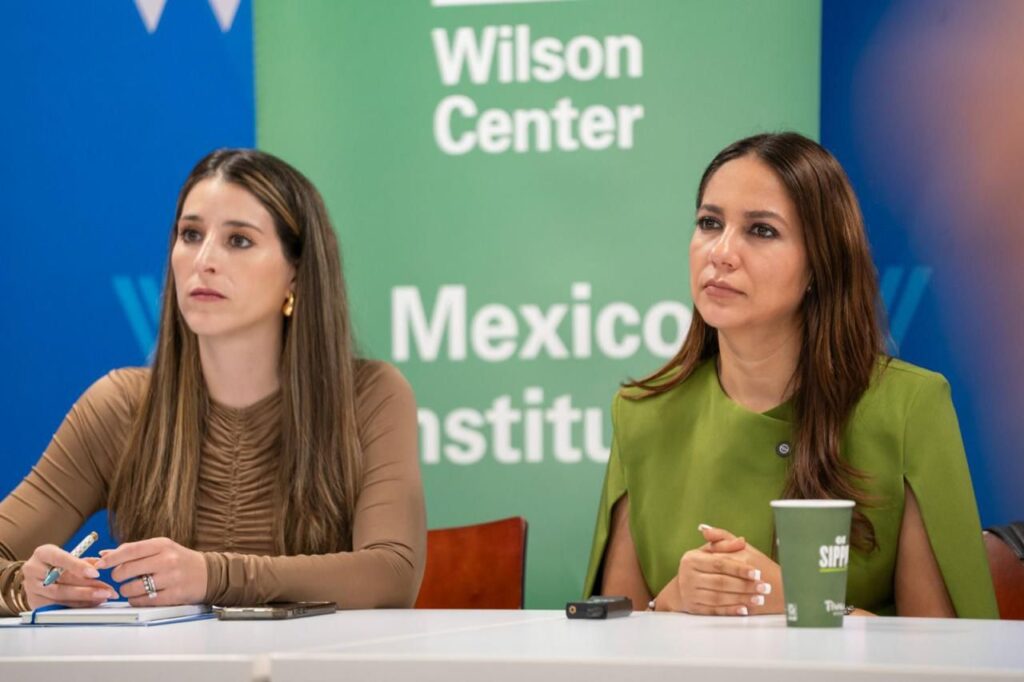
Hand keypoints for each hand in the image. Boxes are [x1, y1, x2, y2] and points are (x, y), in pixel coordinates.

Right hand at [22, 545, 117, 609]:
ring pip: (60, 595)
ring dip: (85, 598)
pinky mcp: (34, 603)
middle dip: (87, 586)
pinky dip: (77, 605)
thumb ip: (85, 560)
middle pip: (61, 581)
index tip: (96, 573)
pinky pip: (58, 606)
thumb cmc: (56, 563)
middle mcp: (33, 570)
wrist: (37, 574)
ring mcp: (31, 588)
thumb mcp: (69, 555)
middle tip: (107, 590)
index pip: (60, 559)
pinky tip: (92, 603)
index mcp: (42, 553)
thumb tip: (102, 564)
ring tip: (103, 596)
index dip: (78, 566)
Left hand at [95, 537, 206, 605]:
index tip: (99, 564)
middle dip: (118, 576)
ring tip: (134, 587)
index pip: (130, 550)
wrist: (209, 574)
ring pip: (132, 588)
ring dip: (126, 591)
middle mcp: (166, 560)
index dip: (111, 558)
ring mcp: (170, 578)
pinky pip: (142, 601)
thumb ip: (134, 551)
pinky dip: (136, 600)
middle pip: (126, 570)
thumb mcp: (161, 548)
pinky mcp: (173, 595)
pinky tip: (141, 596)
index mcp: (162, 545)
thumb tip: (105, 555)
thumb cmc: (181, 560)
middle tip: (122, 577)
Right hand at [653, 524, 772, 615]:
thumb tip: (741, 541)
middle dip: (745, 585)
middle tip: (764, 587)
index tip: (757, 572)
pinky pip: (715, 611)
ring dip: (741, 599)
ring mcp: (690, 594)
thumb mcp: (708, 551)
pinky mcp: (694, 608)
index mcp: (691, 559)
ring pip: (719, 598)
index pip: (719, 563)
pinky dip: (730, 610)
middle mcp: (688, 576)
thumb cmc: (699, 566)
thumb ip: (724, 543)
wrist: (681, 587)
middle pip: (721, 582)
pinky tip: (744, 610)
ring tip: (759, 599)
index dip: (739, 568)